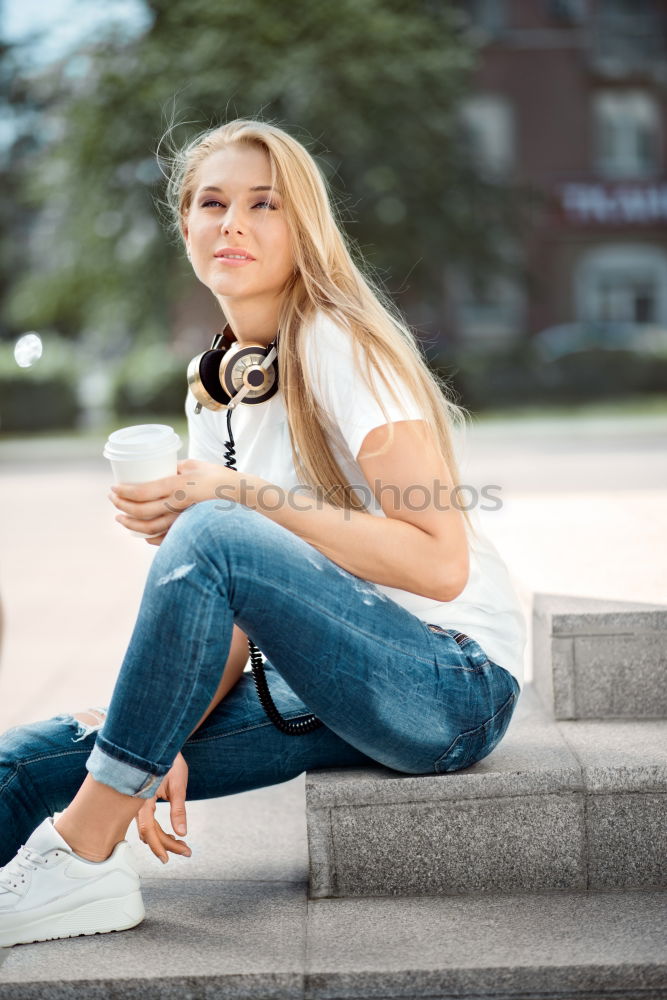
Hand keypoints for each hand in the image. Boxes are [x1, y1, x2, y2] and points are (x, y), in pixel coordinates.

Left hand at [109, 459, 237, 545]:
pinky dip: (149, 537)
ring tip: (120, 517)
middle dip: (121, 506)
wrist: (243, 498)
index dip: (123, 492)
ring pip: (149, 529)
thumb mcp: (195, 464)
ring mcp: (183, 520)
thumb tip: (159, 467)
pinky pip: (164, 538)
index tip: (113, 488)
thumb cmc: (220, 477)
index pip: (142, 491)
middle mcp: (178, 504)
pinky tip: (141, 533)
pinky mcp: (189, 530)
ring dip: (130, 524)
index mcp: (178, 485)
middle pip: (141, 511)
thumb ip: (175, 467)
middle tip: (113, 499)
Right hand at [135, 752, 191, 863]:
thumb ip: (179, 810)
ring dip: (164, 840)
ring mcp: (137, 803)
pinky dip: (159, 831)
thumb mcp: (179, 785)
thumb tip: (183, 833)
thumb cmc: (170, 761)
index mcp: (143, 798)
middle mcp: (136, 803)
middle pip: (150, 833)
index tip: (168, 859)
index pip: (148, 829)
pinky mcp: (142, 802)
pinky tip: (172, 834)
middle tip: (187, 852)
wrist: (159, 744)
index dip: (158, 846)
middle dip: (168, 845)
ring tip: (182, 846)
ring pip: (149, 829)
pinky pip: (148, 822)